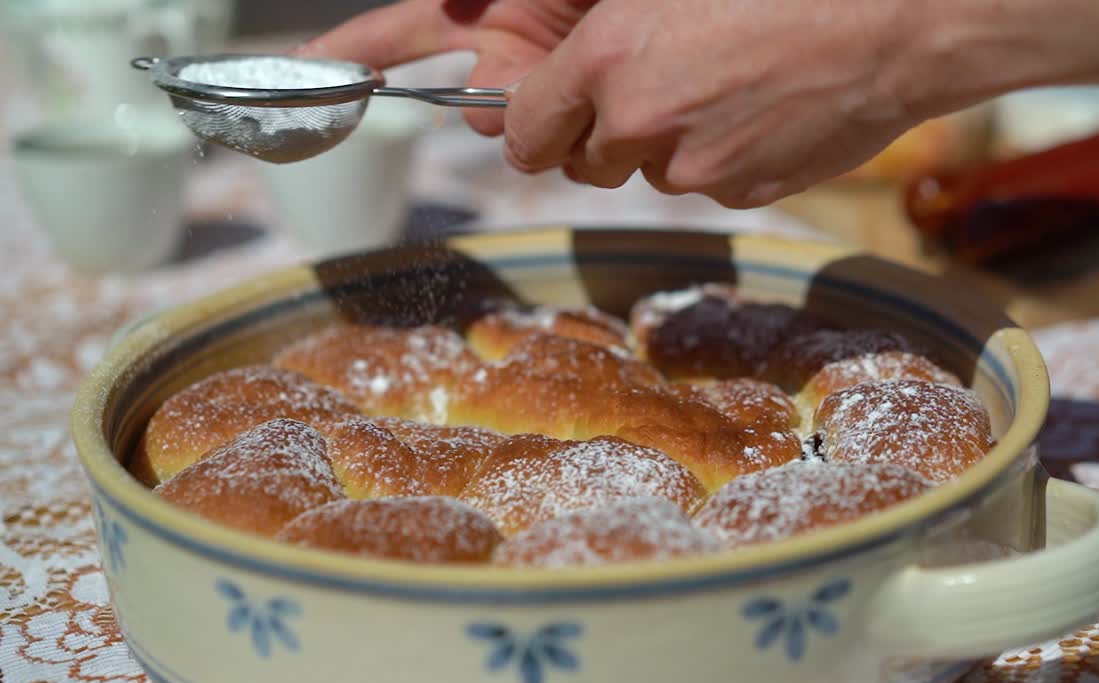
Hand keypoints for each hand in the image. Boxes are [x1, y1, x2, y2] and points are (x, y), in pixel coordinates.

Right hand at [294, 0, 600, 136]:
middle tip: (531, 74)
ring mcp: (551, 89)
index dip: (355, 49)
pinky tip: (609, 117)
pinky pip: (571, 150)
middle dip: (498, 104)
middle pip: (476, 111)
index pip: (404, 33)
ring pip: (522, 140)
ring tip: (586, 87)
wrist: (690, 10)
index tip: (305, 68)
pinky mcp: (592, 116)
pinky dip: (580, 142)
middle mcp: (511, 55)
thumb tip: (456, 14)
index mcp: (485, 12)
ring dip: (544, 128)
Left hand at [503, 0, 924, 206]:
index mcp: (608, 58)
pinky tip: (757, 108)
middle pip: (584, 162)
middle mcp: (641, 121)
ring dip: (666, 144)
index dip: (532, 126)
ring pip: (650, 172)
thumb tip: (568, 71)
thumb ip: (602, 31)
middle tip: (647, 90)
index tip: (543, 119)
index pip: (524, 132)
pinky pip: (707, 183)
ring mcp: (695, 166)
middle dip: (602, 135)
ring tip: (720, 86)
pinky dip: (720, 156)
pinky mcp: (743, 192)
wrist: (892, 20)